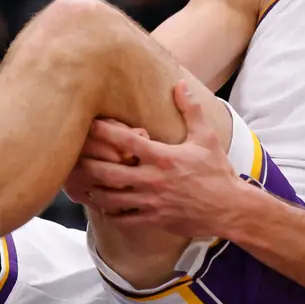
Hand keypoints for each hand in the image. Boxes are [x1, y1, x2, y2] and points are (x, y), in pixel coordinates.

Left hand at [78, 81, 239, 237]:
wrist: (230, 209)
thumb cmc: (218, 172)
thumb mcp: (206, 138)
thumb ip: (191, 110)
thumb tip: (180, 84)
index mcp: (163, 157)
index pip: (126, 141)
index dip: (104, 131)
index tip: (89, 124)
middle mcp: (153, 180)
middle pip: (109, 173)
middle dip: (88, 165)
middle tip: (74, 158)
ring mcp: (151, 202)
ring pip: (111, 199)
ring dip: (94, 190)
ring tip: (81, 183)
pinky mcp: (154, 219)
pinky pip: (123, 219)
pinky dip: (109, 213)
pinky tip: (102, 206)